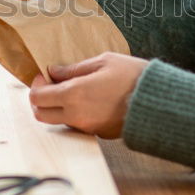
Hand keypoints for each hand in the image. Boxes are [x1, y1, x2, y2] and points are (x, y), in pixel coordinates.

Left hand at [28, 53, 148, 138]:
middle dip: (40, 100)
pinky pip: (76, 125)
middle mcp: (76, 114)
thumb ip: (74, 69)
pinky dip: (74, 114)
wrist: (158, 101)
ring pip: (58, 121)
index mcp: (74, 94)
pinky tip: (88, 101)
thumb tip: (54, 71)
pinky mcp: (98, 133)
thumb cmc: (132, 76)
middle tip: (51, 86)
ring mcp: (86, 126)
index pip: (37, 97)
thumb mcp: (103, 62)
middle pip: (41, 115)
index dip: (36, 85)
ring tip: (73, 91)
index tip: (45, 75)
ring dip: (57, 108)